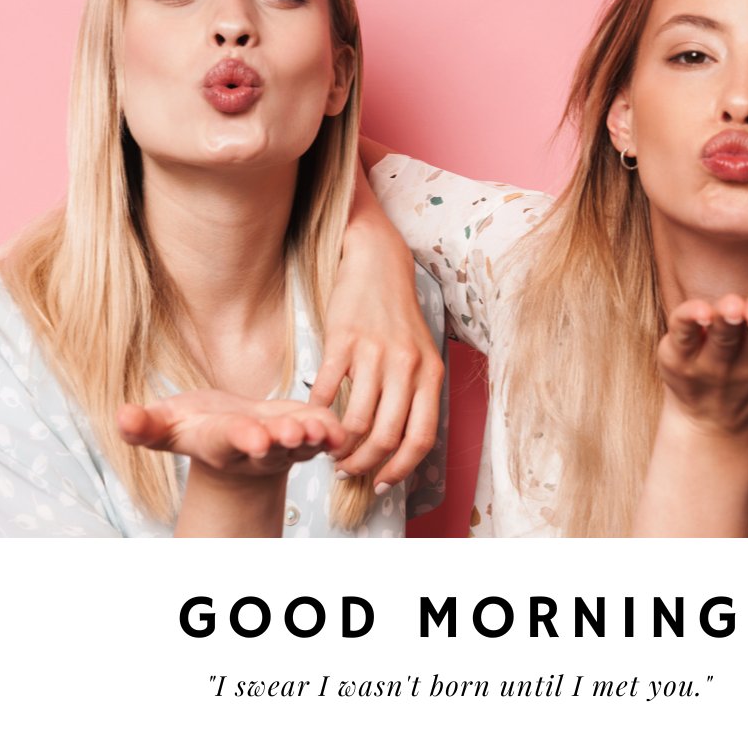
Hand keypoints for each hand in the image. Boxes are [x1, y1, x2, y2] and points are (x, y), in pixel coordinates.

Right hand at [117, 389, 345, 477]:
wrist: (234, 438)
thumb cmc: (196, 427)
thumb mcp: (166, 425)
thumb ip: (145, 426)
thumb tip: (120, 416)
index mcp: (219, 443)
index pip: (230, 441)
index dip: (242, 438)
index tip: (254, 437)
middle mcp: (254, 450)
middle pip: (270, 447)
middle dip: (280, 439)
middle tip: (291, 432)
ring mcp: (283, 446)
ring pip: (300, 445)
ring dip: (311, 437)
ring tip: (320, 429)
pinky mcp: (305, 436)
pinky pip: (321, 436)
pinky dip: (331, 432)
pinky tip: (339, 428)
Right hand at [310, 166, 443, 490]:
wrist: (378, 265)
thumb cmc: (398, 317)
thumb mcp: (420, 355)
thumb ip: (414, 394)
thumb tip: (400, 445)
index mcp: (430, 374)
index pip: (421, 438)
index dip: (401, 468)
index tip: (382, 482)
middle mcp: (406, 366)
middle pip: (386, 437)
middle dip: (364, 464)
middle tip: (348, 471)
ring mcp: (374, 353)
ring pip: (356, 421)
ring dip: (340, 445)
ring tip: (330, 448)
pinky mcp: (344, 340)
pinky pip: (328, 390)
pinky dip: (319, 412)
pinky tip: (316, 417)